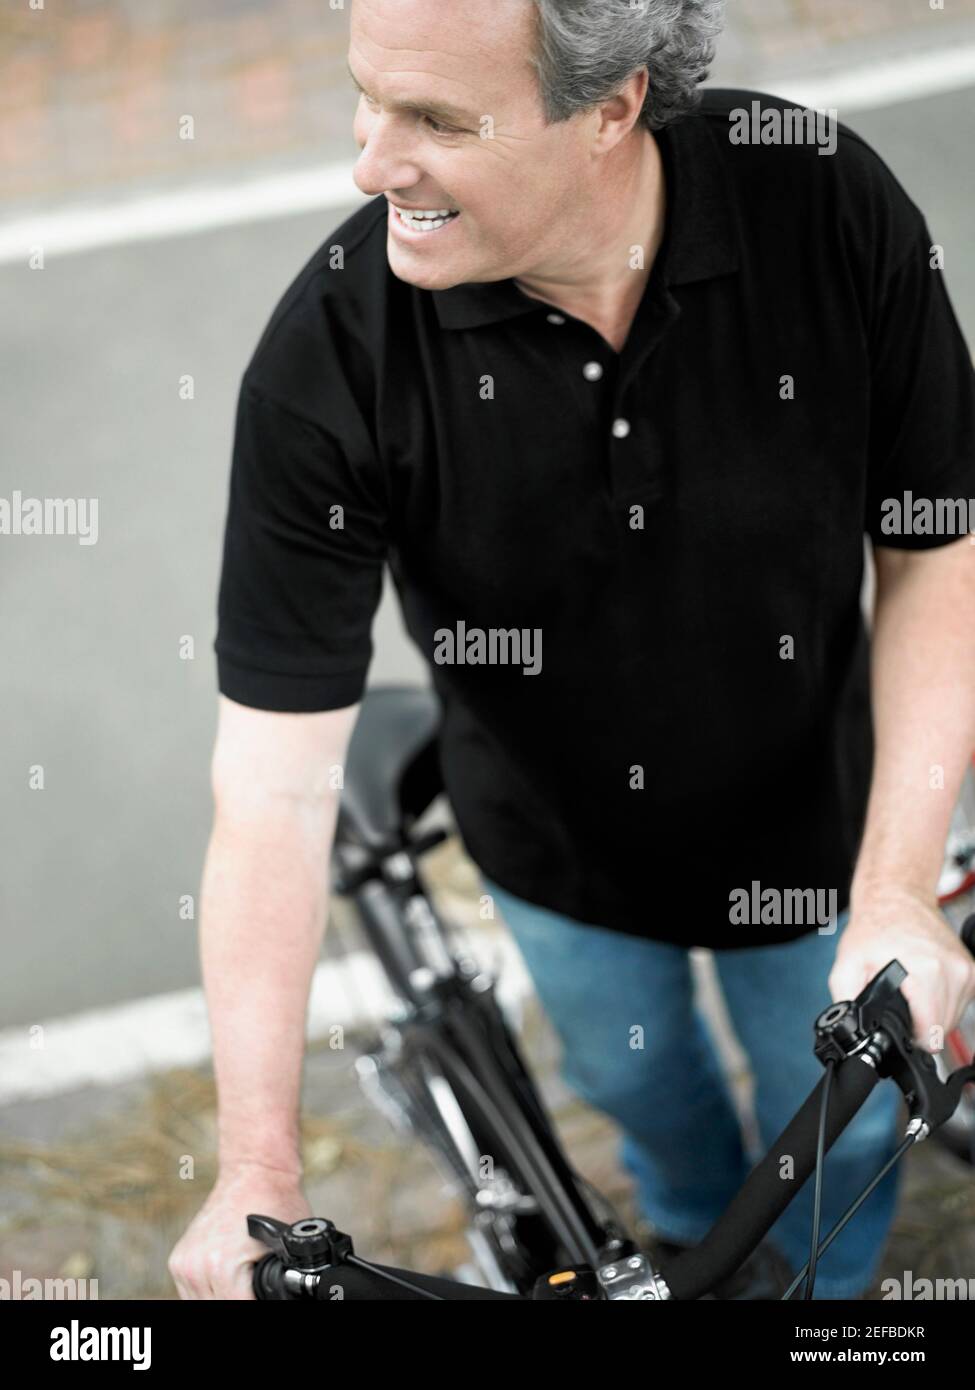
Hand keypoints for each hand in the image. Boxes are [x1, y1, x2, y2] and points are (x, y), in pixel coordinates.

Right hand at [168, 1161, 310, 1298]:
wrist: (254, 1169)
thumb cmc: (276, 1202)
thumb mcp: (288, 1248)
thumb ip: (283, 1281)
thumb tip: (288, 1292)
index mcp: (222, 1267)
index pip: (240, 1309)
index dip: (260, 1303)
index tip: (270, 1295)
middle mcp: (196, 1267)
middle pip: (218, 1309)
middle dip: (241, 1300)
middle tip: (256, 1290)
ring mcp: (183, 1264)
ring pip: (201, 1305)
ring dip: (221, 1300)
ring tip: (245, 1288)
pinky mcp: (178, 1260)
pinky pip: (191, 1294)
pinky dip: (209, 1294)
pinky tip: (227, 1288)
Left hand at [829, 887, 974, 1052]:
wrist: (896, 897)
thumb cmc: (874, 927)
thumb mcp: (847, 964)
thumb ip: (847, 1000)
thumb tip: (850, 1028)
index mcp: (926, 972)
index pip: (931, 1032)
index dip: (910, 1037)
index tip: (898, 1024)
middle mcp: (951, 971)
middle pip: (943, 1028)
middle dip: (920, 1025)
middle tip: (900, 1002)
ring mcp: (965, 969)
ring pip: (954, 1017)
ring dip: (932, 1014)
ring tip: (911, 991)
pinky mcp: (971, 968)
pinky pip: (961, 1002)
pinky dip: (943, 1001)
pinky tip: (924, 984)